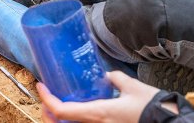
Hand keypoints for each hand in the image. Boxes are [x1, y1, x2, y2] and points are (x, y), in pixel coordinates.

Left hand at [38, 72, 160, 122]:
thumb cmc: (152, 107)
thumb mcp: (132, 86)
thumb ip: (116, 79)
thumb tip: (107, 75)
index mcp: (98, 113)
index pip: (61, 110)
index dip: (47, 99)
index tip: (41, 86)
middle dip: (48, 112)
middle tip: (46, 98)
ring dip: (61, 118)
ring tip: (58, 105)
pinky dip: (76, 120)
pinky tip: (77, 112)